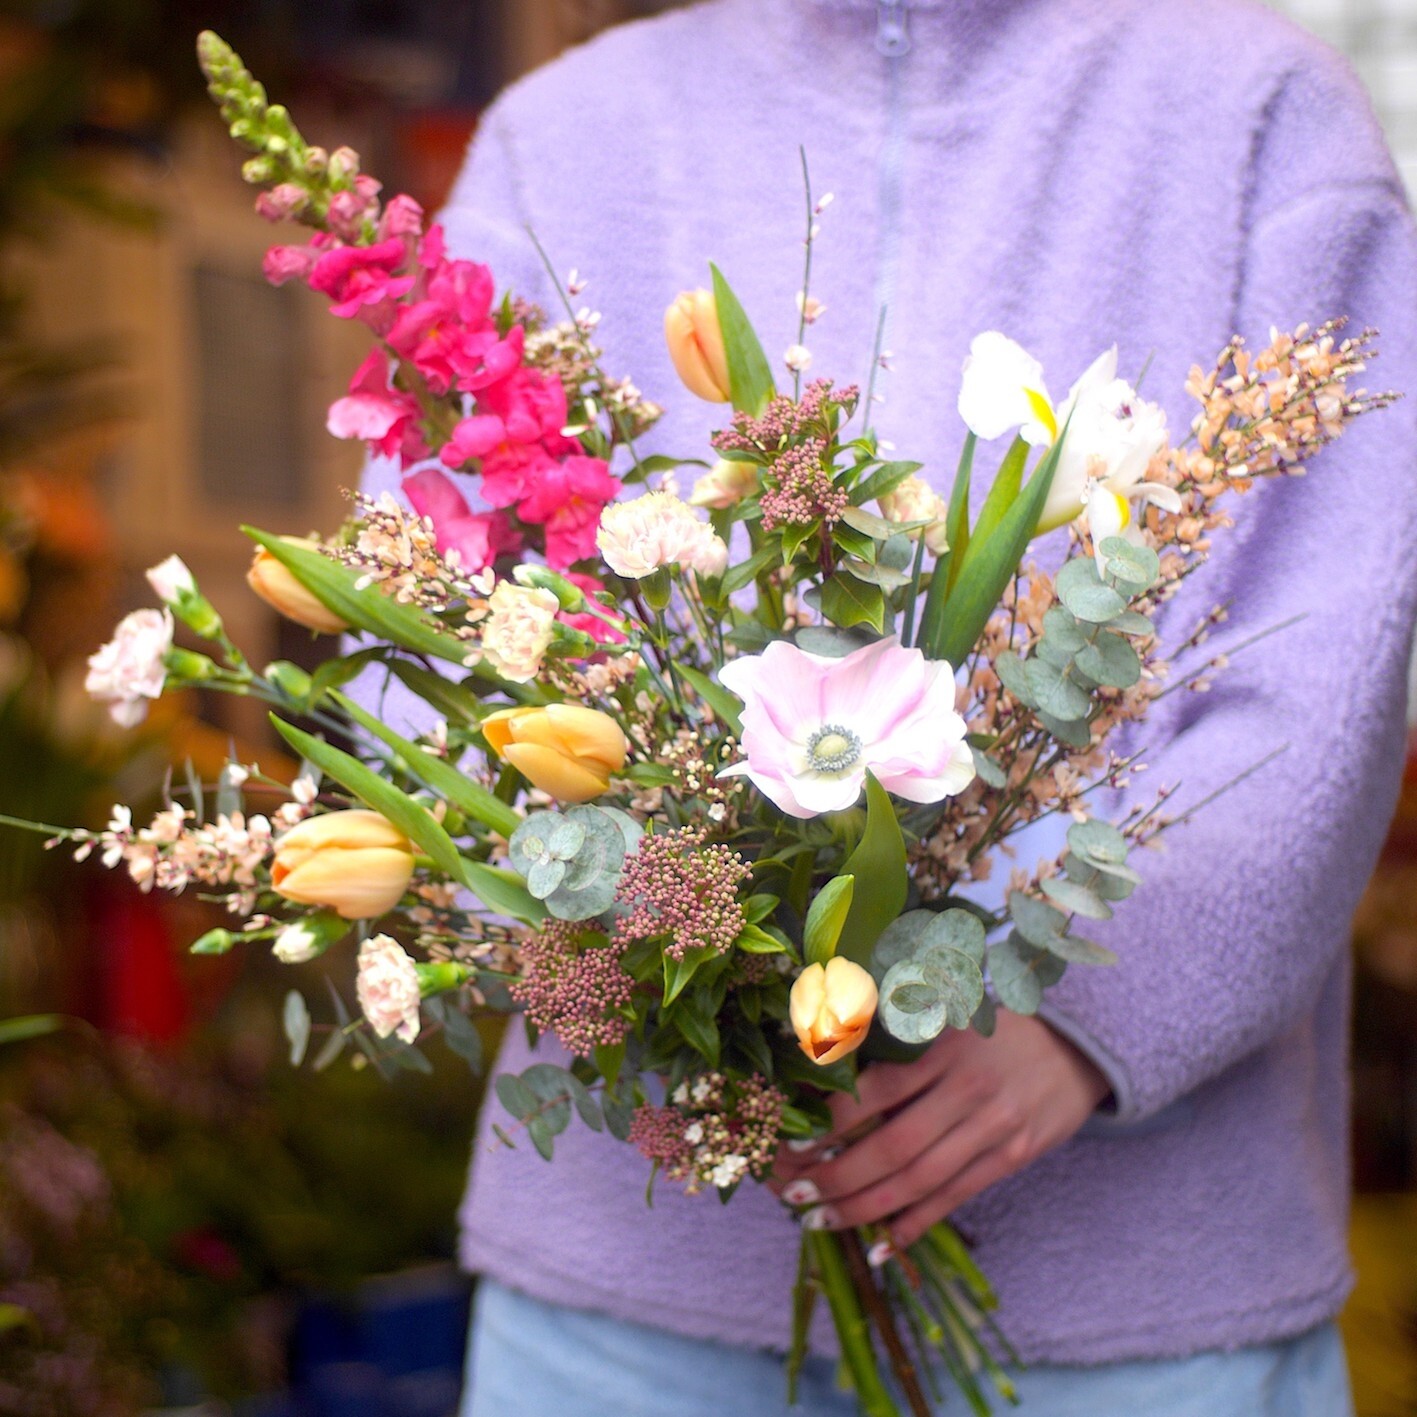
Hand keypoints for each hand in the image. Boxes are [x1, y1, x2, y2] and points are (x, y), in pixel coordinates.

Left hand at [774, 1011, 1108, 1245]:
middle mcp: (968, 1090)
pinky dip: (916, 1223)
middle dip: (838, 1176)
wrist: (1078, 1044)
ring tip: (821, 1220)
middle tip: (794, 1192)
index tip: (794, 1138)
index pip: (878, 1091)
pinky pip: (955, 1198)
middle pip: (893, 1146)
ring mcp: (994, 1128)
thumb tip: (824, 1059)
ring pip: (920, 1180)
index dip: (831, 1120)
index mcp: (944, 1047)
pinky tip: (881, 1243)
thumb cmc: (993, 1026)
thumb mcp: (946, 1013)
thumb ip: (894, 1034)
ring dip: (865, 1207)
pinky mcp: (1012, 1158)